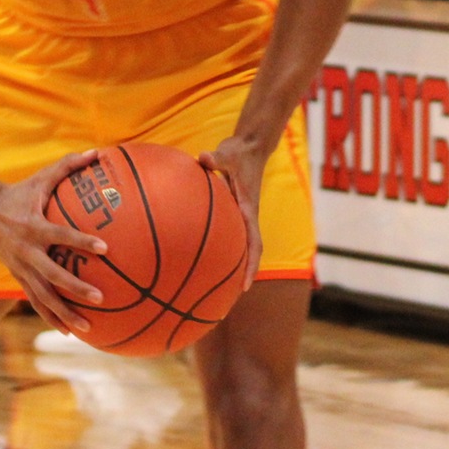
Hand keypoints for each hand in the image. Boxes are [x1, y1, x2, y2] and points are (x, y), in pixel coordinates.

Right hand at [0, 147, 112, 336]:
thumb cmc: (21, 192)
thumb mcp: (42, 177)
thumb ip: (69, 165)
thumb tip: (98, 152)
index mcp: (34, 226)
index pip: (61, 236)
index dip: (82, 242)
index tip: (104, 249)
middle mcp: (27, 251)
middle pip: (53, 274)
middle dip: (75, 288)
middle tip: (100, 297)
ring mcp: (20, 268)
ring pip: (43, 296)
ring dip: (64, 313)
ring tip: (87, 328)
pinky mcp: (17, 277)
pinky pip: (35, 301)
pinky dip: (51, 316)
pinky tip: (69, 331)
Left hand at [199, 135, 266, 289]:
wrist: (251, 146)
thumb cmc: (239, 151)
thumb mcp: (228, 152)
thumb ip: (216, 158)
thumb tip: (203, 158)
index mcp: (249, 209)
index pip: (254, 243)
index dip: (251, 265)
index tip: (245, 287)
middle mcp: (246, 217)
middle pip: (248, 254)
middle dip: (241, 277)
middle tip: (226, 302)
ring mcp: (240, 217)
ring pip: (238, 248)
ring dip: (230, 268)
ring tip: (211, 291)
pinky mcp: (233, 213)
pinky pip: (226, 236)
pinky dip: (217, 249)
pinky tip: (194, 257)